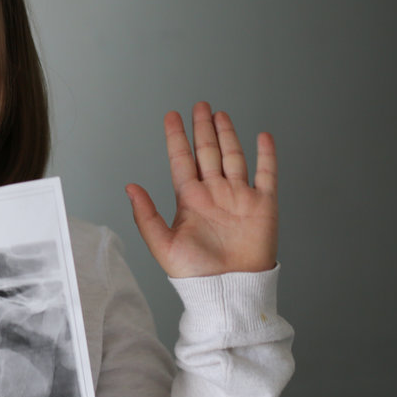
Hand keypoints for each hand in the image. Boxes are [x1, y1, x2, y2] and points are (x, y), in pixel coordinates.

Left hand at [126, 101, 277, 277]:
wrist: (228, 291)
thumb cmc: (195, 275)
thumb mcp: (163, 244)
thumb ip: (146, 215)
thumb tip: (130, 187)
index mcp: (190, 201)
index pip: (182, 160)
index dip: (177, 138)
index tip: (171, 116)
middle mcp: (214, 194)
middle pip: (207, 152)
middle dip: (202, 128)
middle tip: (198, 106)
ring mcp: (239, 197)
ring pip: (232, 156)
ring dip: (227, 135)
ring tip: (219, 114)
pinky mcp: (263, 205)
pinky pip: (266, 173)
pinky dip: (265, 154)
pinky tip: (262, 136)